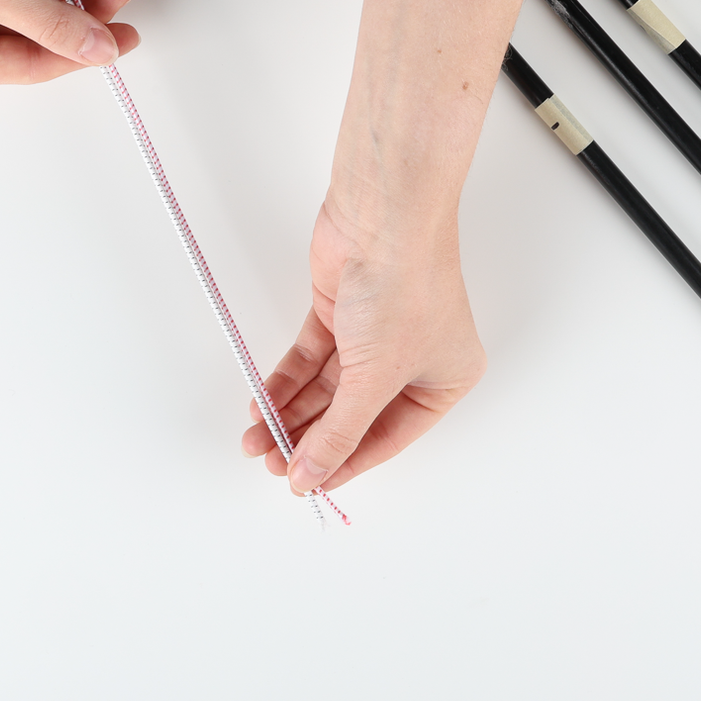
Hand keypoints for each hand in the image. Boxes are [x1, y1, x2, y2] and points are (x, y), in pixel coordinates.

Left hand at [242, 199, 486, 493]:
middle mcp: (413, 359)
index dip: (344, 463)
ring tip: (256, 441)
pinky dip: (286, 381)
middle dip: (310, 440)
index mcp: (445, 380)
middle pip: (352, 414)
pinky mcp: (340, 312)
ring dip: (291, 414)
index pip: (387, 437)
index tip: (305, 484)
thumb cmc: (406, 288)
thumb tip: (312, 475)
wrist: (383, 216)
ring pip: (327, 389)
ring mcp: (374, 334)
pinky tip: (263, 405)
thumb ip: (340, 432)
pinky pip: (310, 359)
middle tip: (272, 463)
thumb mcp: (374, 379)